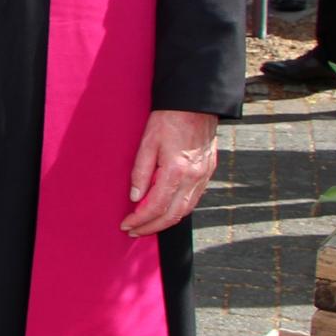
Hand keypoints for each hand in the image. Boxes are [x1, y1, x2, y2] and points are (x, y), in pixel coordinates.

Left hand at [120, 109, 218, 236]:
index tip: (127, 225)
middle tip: (134, 230)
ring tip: (147, 224)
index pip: (156, 206)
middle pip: (173, 215)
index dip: (140, 220)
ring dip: (166, 221)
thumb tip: (135, 197)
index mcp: (176, 171)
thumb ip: (140, 172)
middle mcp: (194, 178)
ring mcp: (204, 176)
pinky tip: (166, 209)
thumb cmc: (169, 119)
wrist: (196, 104)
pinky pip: (194, 199)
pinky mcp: (209, 172)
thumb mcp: (147, 143)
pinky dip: (179, 209)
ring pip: (186, 210)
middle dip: (152, 227)